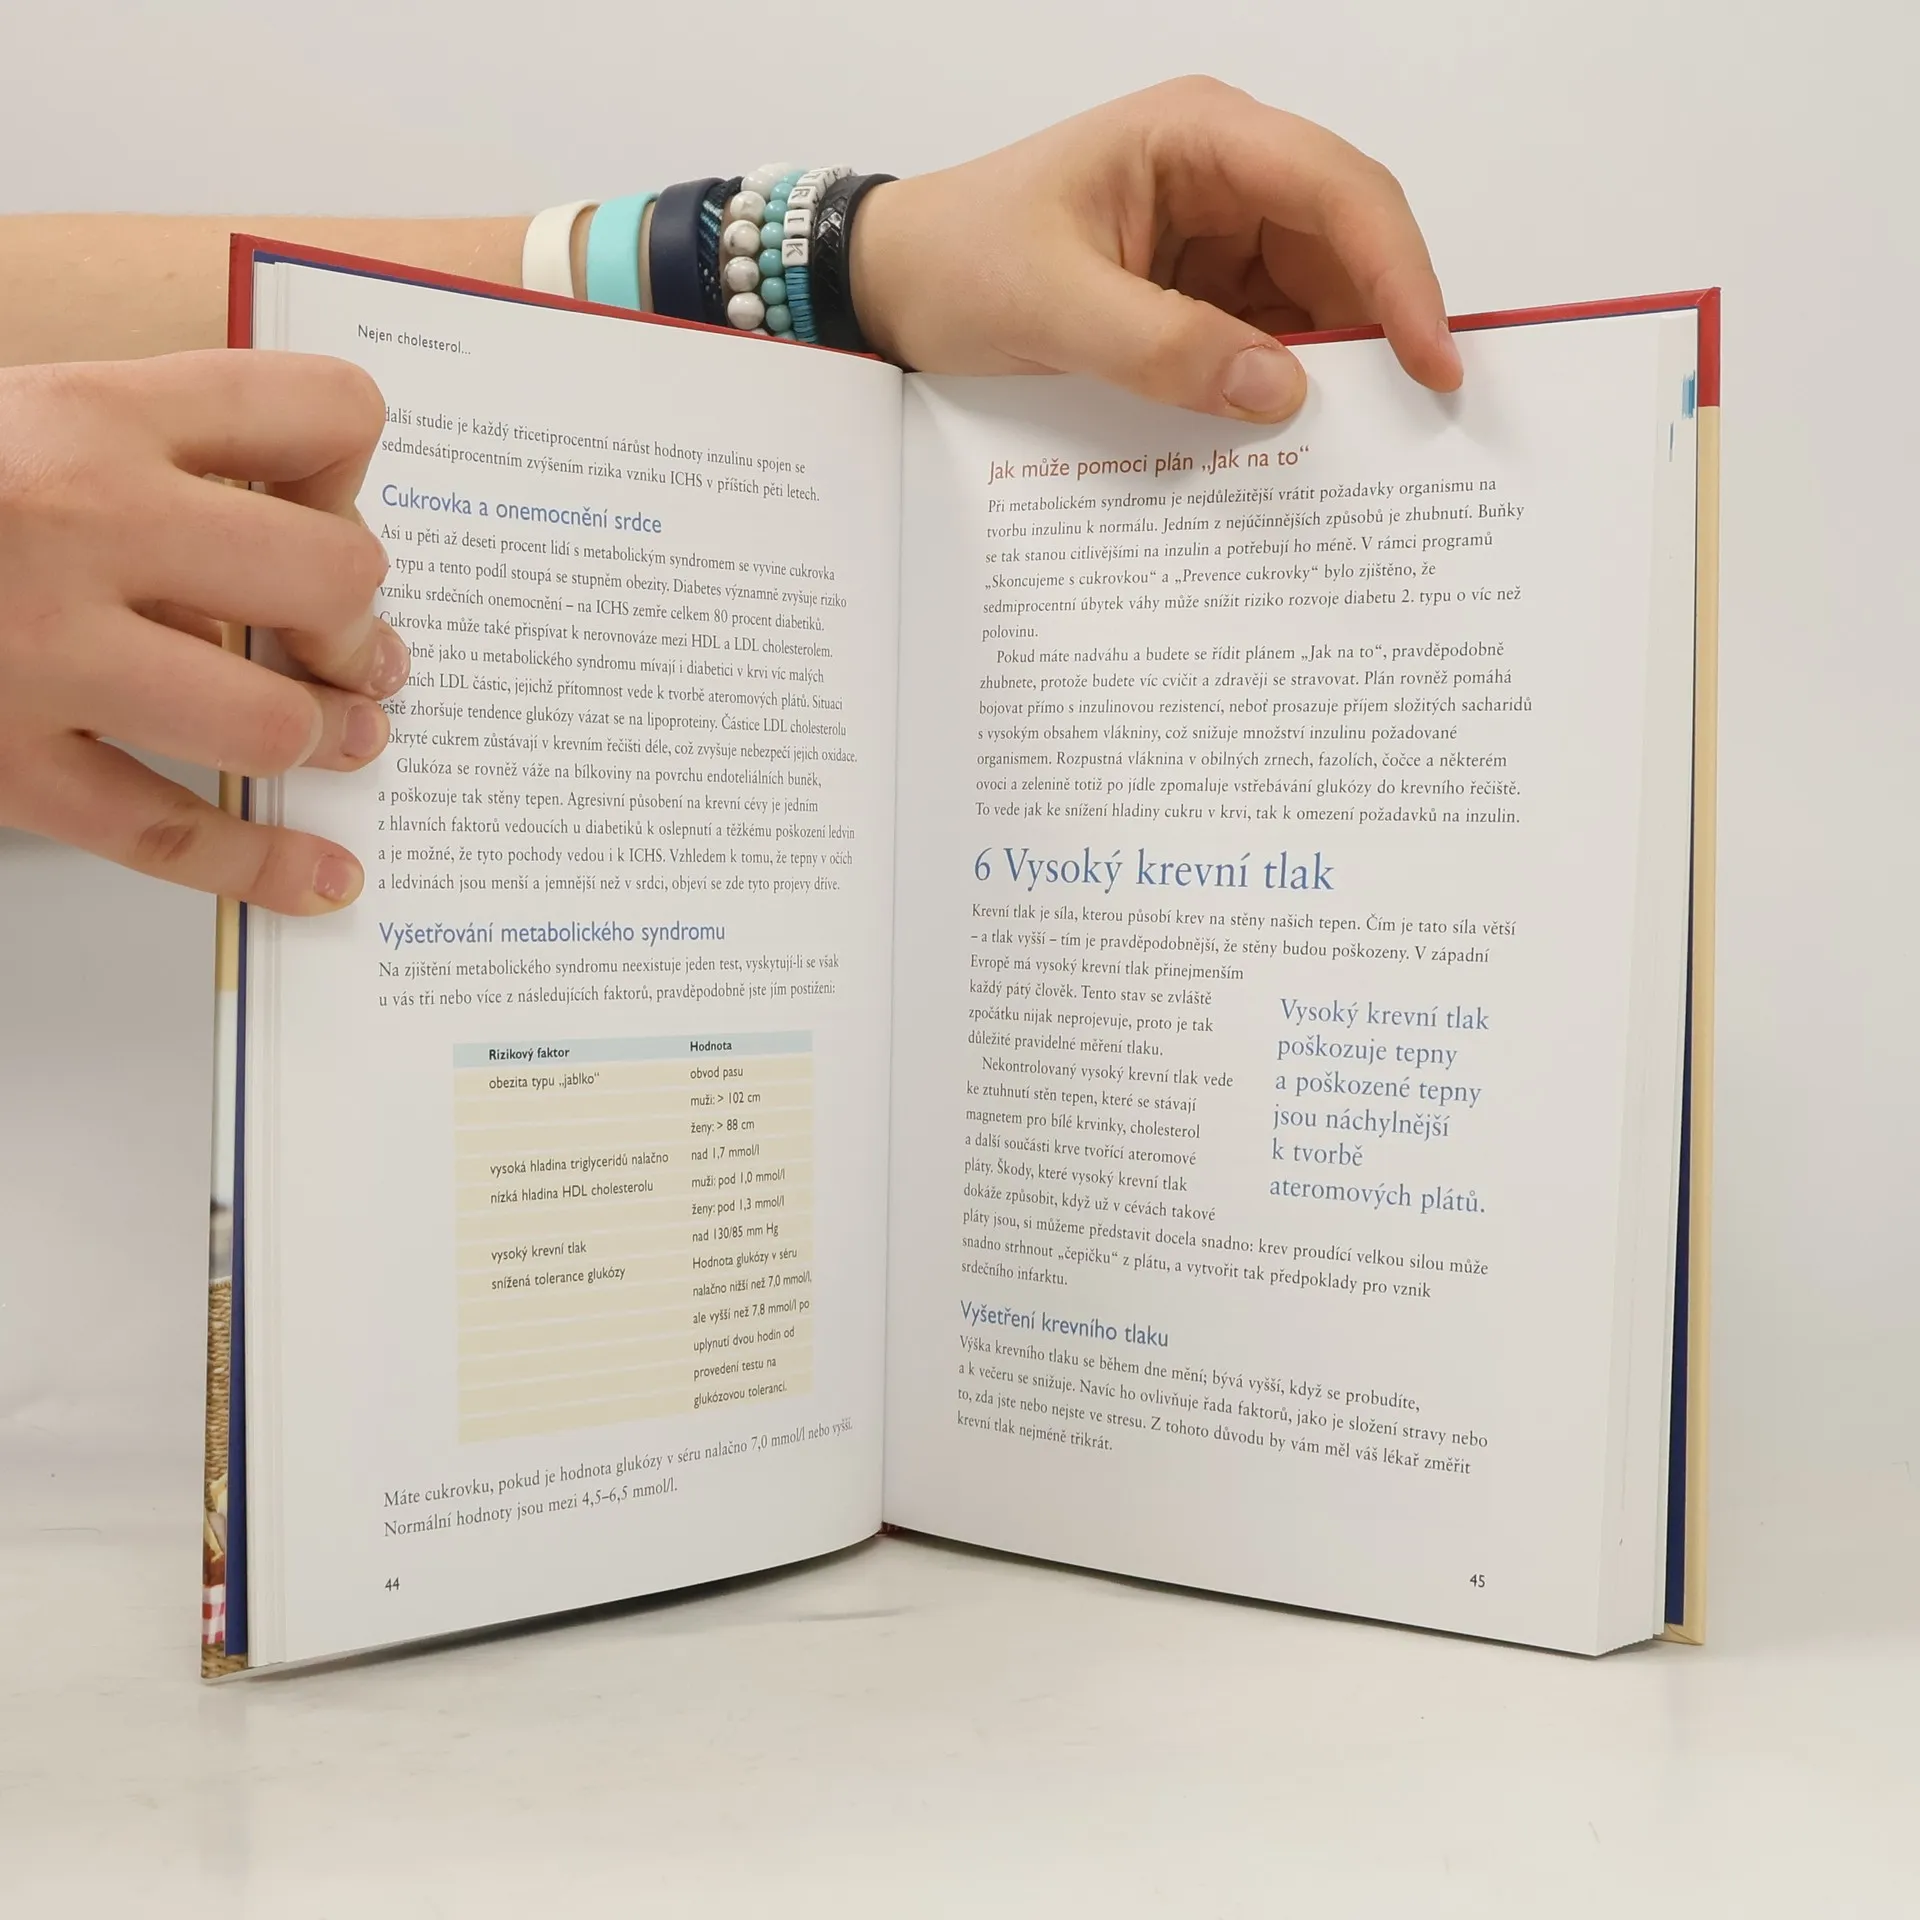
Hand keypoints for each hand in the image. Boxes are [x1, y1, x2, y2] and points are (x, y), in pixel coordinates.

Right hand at [0, 350, 408, 912]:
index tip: (331, 506)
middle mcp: (76, 524)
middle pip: (332, 573)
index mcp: (92, 416)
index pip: (317, 411)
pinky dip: (259, 867)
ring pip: (265, 722)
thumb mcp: (31, 425)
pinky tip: (317, 876)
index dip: (351, 467)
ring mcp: (38, 654)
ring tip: (335, 740)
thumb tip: (302, 563)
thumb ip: (157, 470)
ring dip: (321, 739)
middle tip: (350, 649)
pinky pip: (165, 832)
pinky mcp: (2, 765)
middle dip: (357, 623)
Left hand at [852, 76, 1461, 421]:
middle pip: (1344, 245)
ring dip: (1335, 367)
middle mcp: (1222, 176)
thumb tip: (1279, 390)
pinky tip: (1294, 441)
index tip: (1431, 359)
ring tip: (1357, 447)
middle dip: (1380, 326)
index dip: (1399, 272)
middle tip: (1414, 422)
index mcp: (1198, 137)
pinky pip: (1267, 338)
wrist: (889, 285)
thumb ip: (1163, 348)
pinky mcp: (1196, 294)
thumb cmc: (954, 259)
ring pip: (1315, 299)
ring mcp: (1213, 237)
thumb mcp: (1051, 305)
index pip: (1335, 190)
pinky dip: (1283, 387)